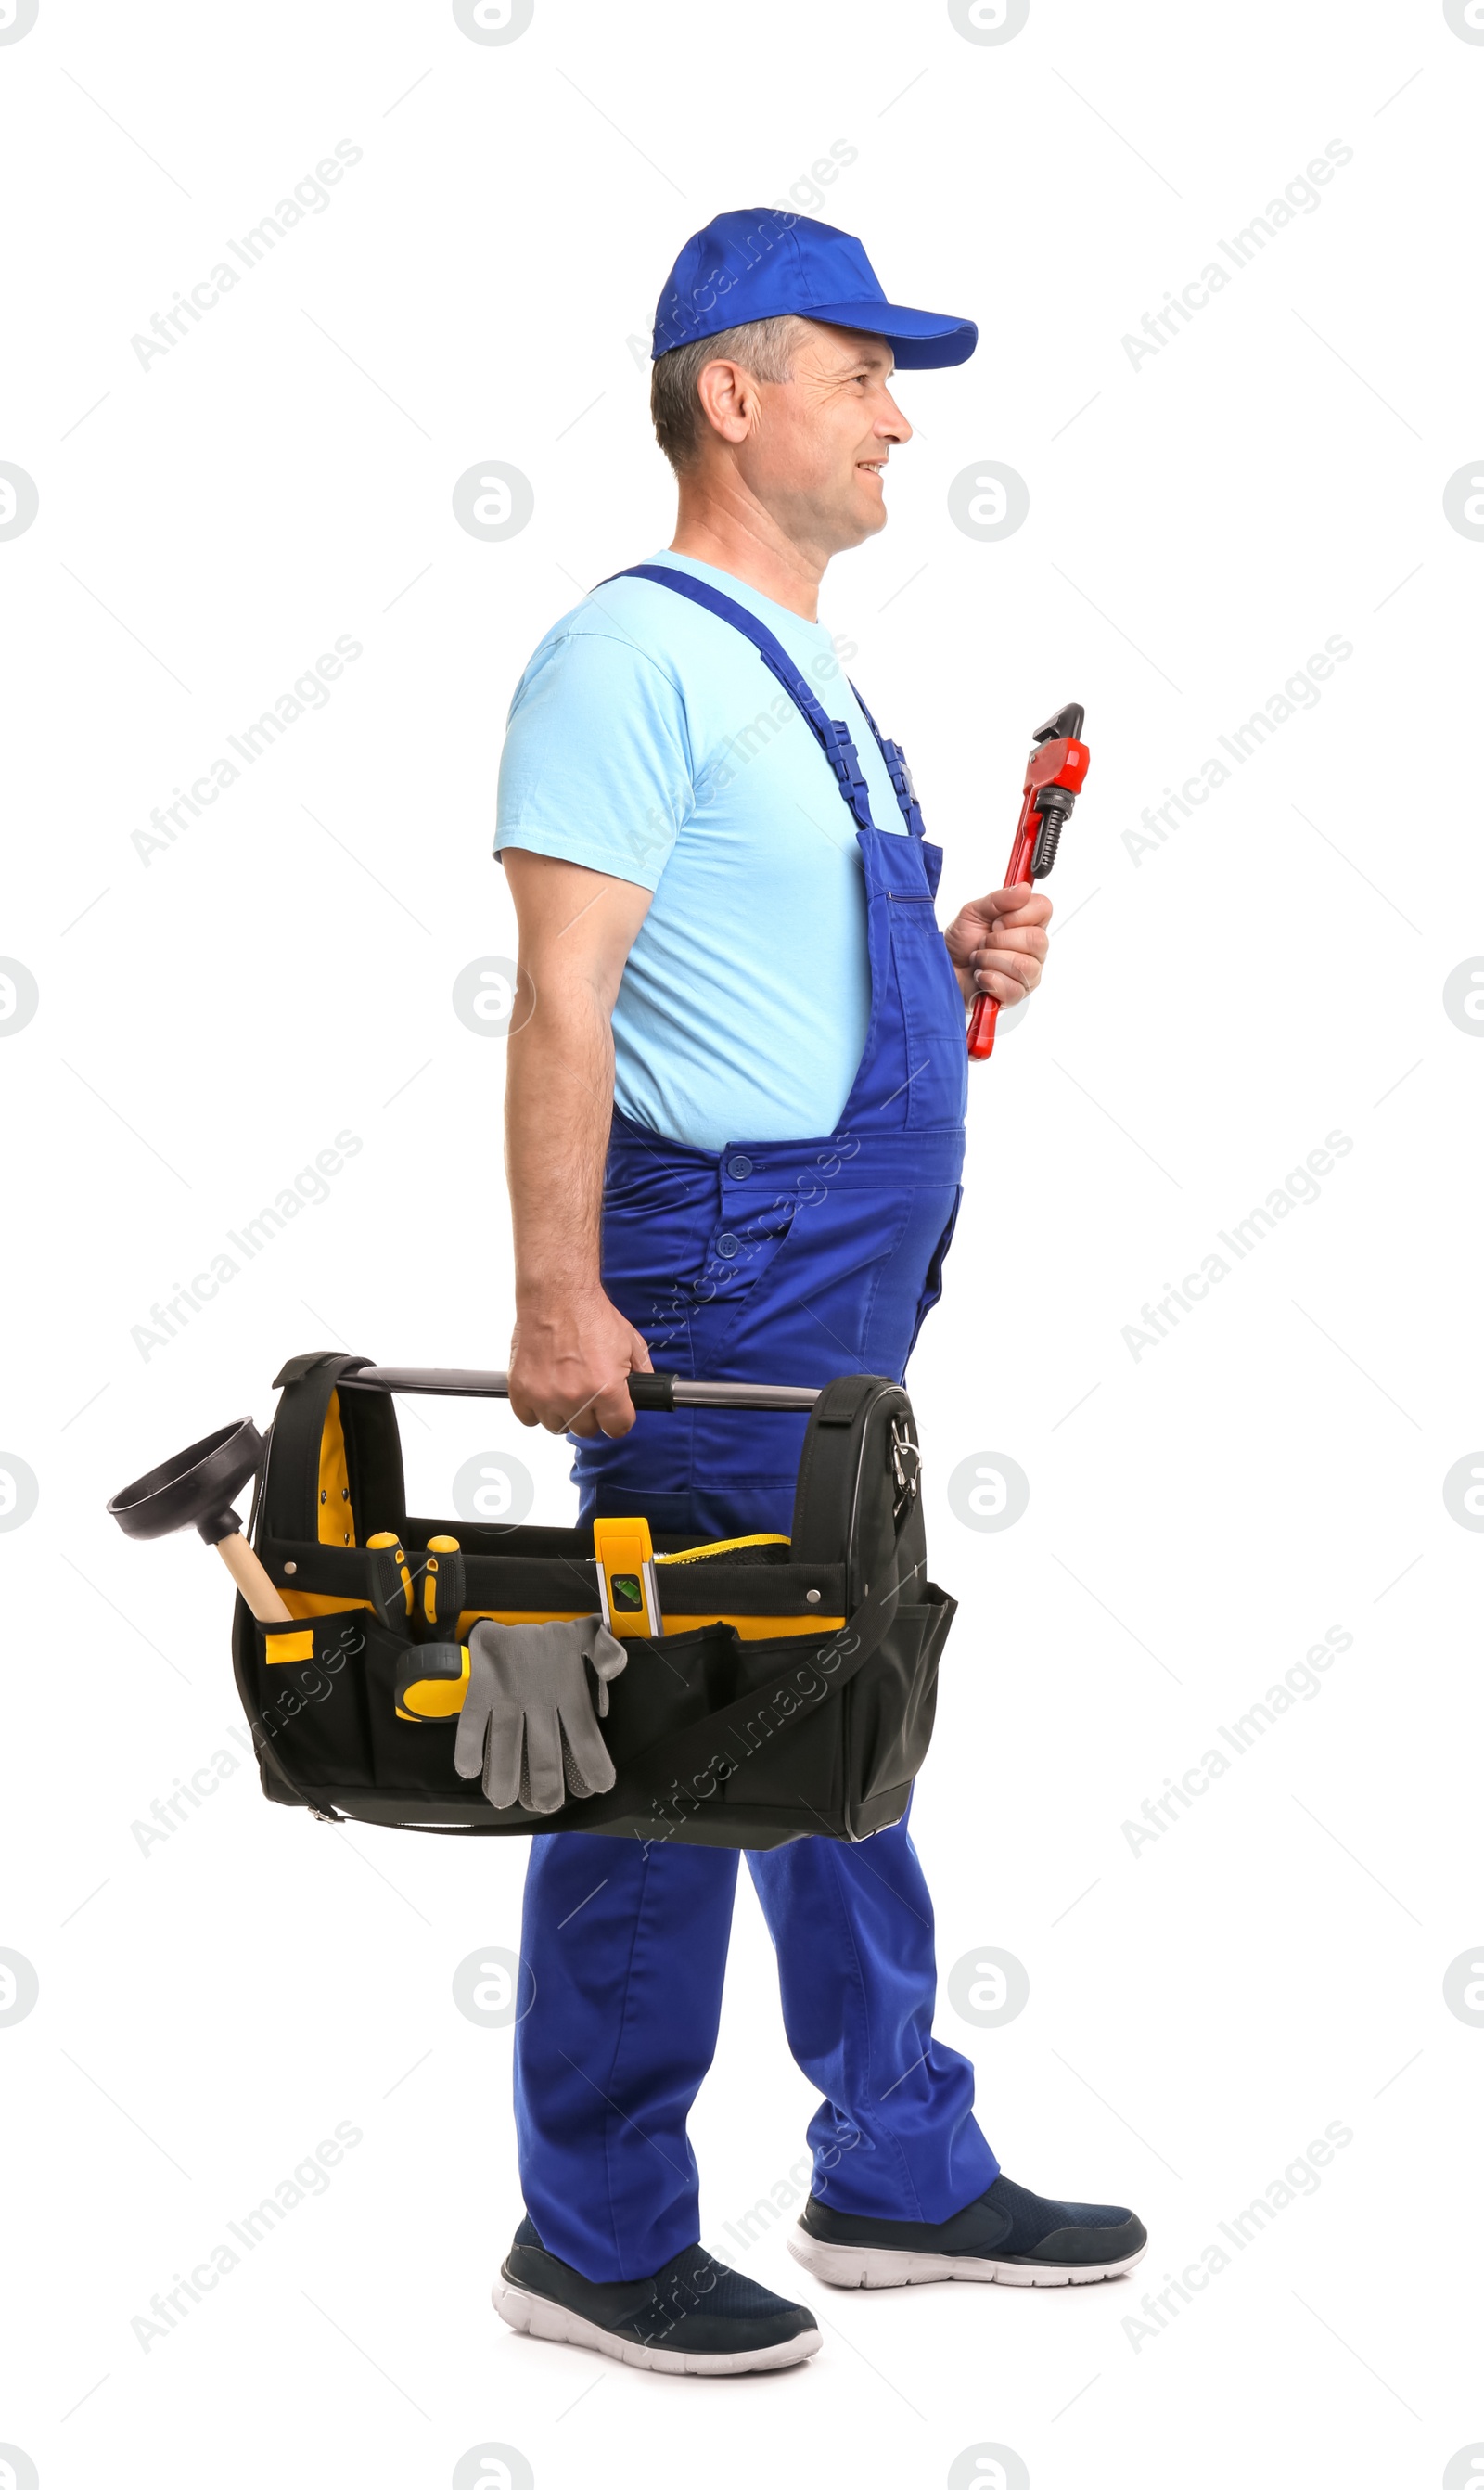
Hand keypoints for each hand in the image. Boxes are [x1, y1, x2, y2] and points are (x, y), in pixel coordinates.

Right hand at [507, 1292, 652, 1438]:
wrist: (557, 1294)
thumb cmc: (590, 1313)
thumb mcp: (630, 1341)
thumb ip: (641, 1370)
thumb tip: (646, 1388)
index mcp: (607, 1389)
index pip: (617, 1428)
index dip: (618, 1419)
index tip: (613, 1413)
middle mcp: (576, 1397)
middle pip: (586, 1430)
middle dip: (590, 1413)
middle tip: (587, 1391)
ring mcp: (546, 1396)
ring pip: (557, 1426)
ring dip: (562, 1412)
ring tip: (564, 1387)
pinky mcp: (522, 1389)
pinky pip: (528, 1418)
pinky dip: (535, 1408)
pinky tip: (544, 1390)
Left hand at [943, 884, 1052, 1009]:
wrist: (942, 969)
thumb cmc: (960, 942)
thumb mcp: (973, 912)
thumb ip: (998, 899)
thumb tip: (1024, 889)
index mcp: (1028, 923)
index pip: (1044, 909)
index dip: (1019, 914)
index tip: (997, 921)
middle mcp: (1034, 949)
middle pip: (1037, 939)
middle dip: (1000, 940)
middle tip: (983, 942)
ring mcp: (1029, 974)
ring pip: (1024, 965)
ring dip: (991, 959)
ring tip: (978, 959)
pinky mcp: (1016, 996)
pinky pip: (1013, 987)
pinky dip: (989, 979)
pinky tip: (980, 976)